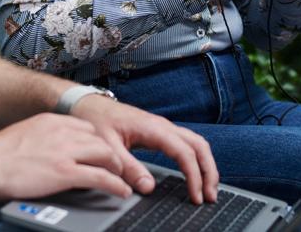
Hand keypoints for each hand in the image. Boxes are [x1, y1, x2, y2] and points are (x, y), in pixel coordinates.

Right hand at [0, 112, 131, 200]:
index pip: (86, 127)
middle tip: (114, 166)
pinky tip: (121, 191)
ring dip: (117, 168)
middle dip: (109, 154)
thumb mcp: (24, 135)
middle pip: (99, 139)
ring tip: (121, 178)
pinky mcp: (65, 172)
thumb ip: (42, 138)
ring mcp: (65, 151)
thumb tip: (49, 150)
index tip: (100, 150)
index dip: (96, 141)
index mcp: (51, 121)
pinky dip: (115, 185)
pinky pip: (100, 177)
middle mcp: (62, 132)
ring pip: (105, 154)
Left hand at [70, 95, 218, 204]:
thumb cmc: (98, 121)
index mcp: (153, 128)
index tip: (196, 196)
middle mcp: (163, 125)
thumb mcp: (109, 147)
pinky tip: (195, 173)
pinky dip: (196, 158)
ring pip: (196, 143)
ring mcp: (164, 127)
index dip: (194, 176)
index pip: (185, 153)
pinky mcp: (160, 131)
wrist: (90, 104)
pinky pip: (187, 143)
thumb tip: (148, 187)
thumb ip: (128, 168)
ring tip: (208, 188)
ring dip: (206, 164)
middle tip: (211, 195)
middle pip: (199, 146)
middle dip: (209, 171)